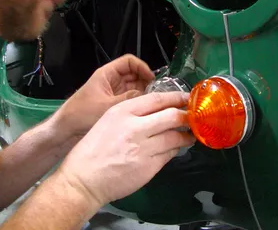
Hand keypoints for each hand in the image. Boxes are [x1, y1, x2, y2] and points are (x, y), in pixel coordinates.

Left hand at [53, 54, 154, 136]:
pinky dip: (137, 101)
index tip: (152, 78)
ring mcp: (113, 92)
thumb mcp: (107, 106)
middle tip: (155, 93)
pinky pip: (130, 98)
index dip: (142, 67)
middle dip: (145, 81)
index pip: (129, 61)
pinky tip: (143, 109)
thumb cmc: (81, 113)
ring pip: (133, 86)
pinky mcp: (113, 104)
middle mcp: (111, 80)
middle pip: (134, 74)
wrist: (66, 129)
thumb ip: (128, 99)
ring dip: (143, 92)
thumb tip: (148, 95)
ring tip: (151, 102)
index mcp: (107, 74)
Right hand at [57, 92, 194, 206]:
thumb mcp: (108, 121)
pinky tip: (176, 148)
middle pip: (171, 116)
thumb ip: (131, 114)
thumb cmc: (92, 150)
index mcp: (123, 111)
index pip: (157, 99)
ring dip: (186, 135)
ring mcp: (144, 148)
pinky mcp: (149, 167)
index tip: (186, 98)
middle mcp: (135, 127)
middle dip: (186, 116)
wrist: (83, 179)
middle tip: (194, 116)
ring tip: (190, 135)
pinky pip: (169, 154)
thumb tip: (156, 112)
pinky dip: (175, 150)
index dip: (176, 97)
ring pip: (174, 137)